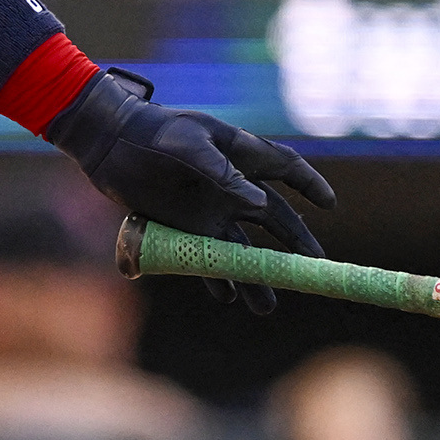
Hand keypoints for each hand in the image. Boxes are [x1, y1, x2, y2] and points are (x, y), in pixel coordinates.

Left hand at [41, 69, 331, 311]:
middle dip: (295, 243)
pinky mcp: (186, 229)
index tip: (329, 205)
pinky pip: (208, 259)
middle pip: (275, 218)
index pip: (286, 168)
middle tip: (313, 267)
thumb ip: (223, 173)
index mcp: (240, 155)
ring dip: (256, 276)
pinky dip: (218, 279)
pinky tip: (228, 297)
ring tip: (267, 306)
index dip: (310, 185)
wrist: (110, 145)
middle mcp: (231, 187)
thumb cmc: (153, 133)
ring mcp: (210, 210)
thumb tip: (258, 205)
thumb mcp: (188, 144)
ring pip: (243, 248)